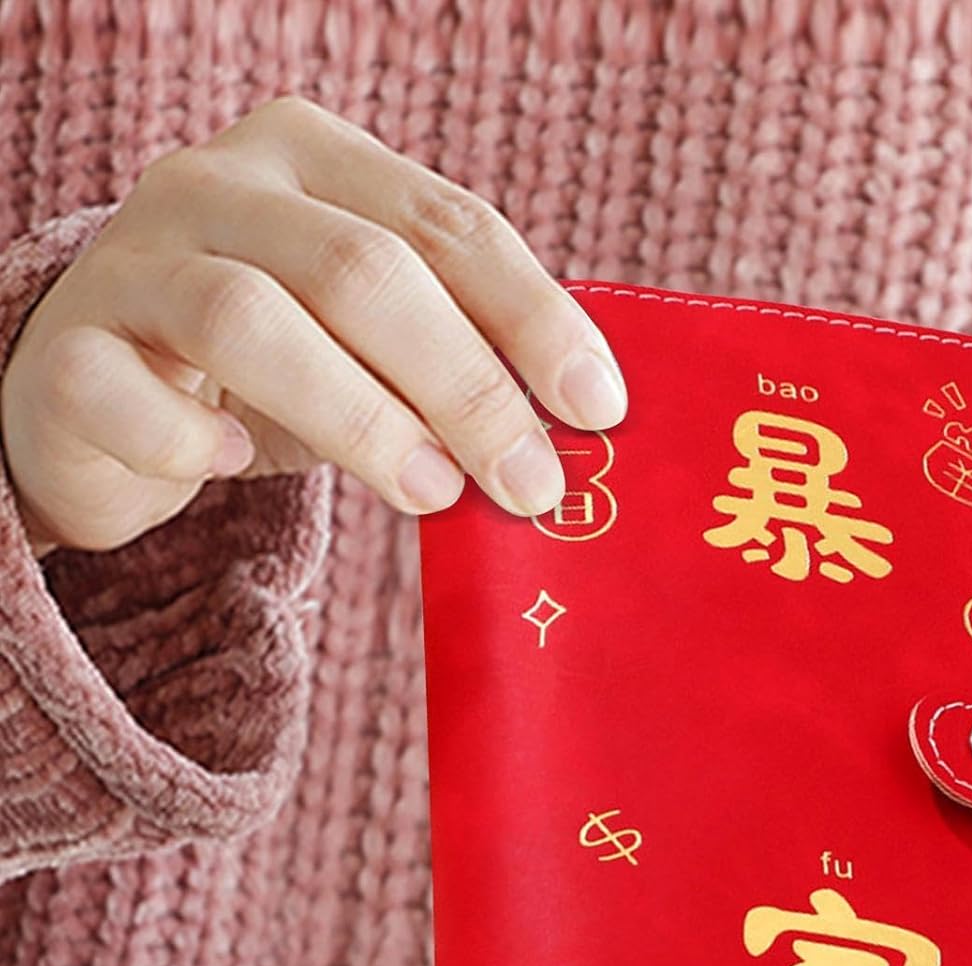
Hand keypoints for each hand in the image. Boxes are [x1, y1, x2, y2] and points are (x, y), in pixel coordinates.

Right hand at [0, 94, 627, 556]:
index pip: (445, 221)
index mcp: (313, 158)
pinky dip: (193, 442)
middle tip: (530, 483)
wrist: (102, 400)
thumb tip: (578, 430)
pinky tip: (237, 466)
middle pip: (362, 269)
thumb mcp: (373, 341)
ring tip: (434, 494)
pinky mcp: (66, 354)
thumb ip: (457, 354)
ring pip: (250, 320)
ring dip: (362, 418)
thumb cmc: (272, 370)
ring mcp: (131, 263)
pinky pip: (127, 395)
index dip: (533, 315)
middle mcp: (217, 186)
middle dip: (466, 383)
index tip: (599, 408)